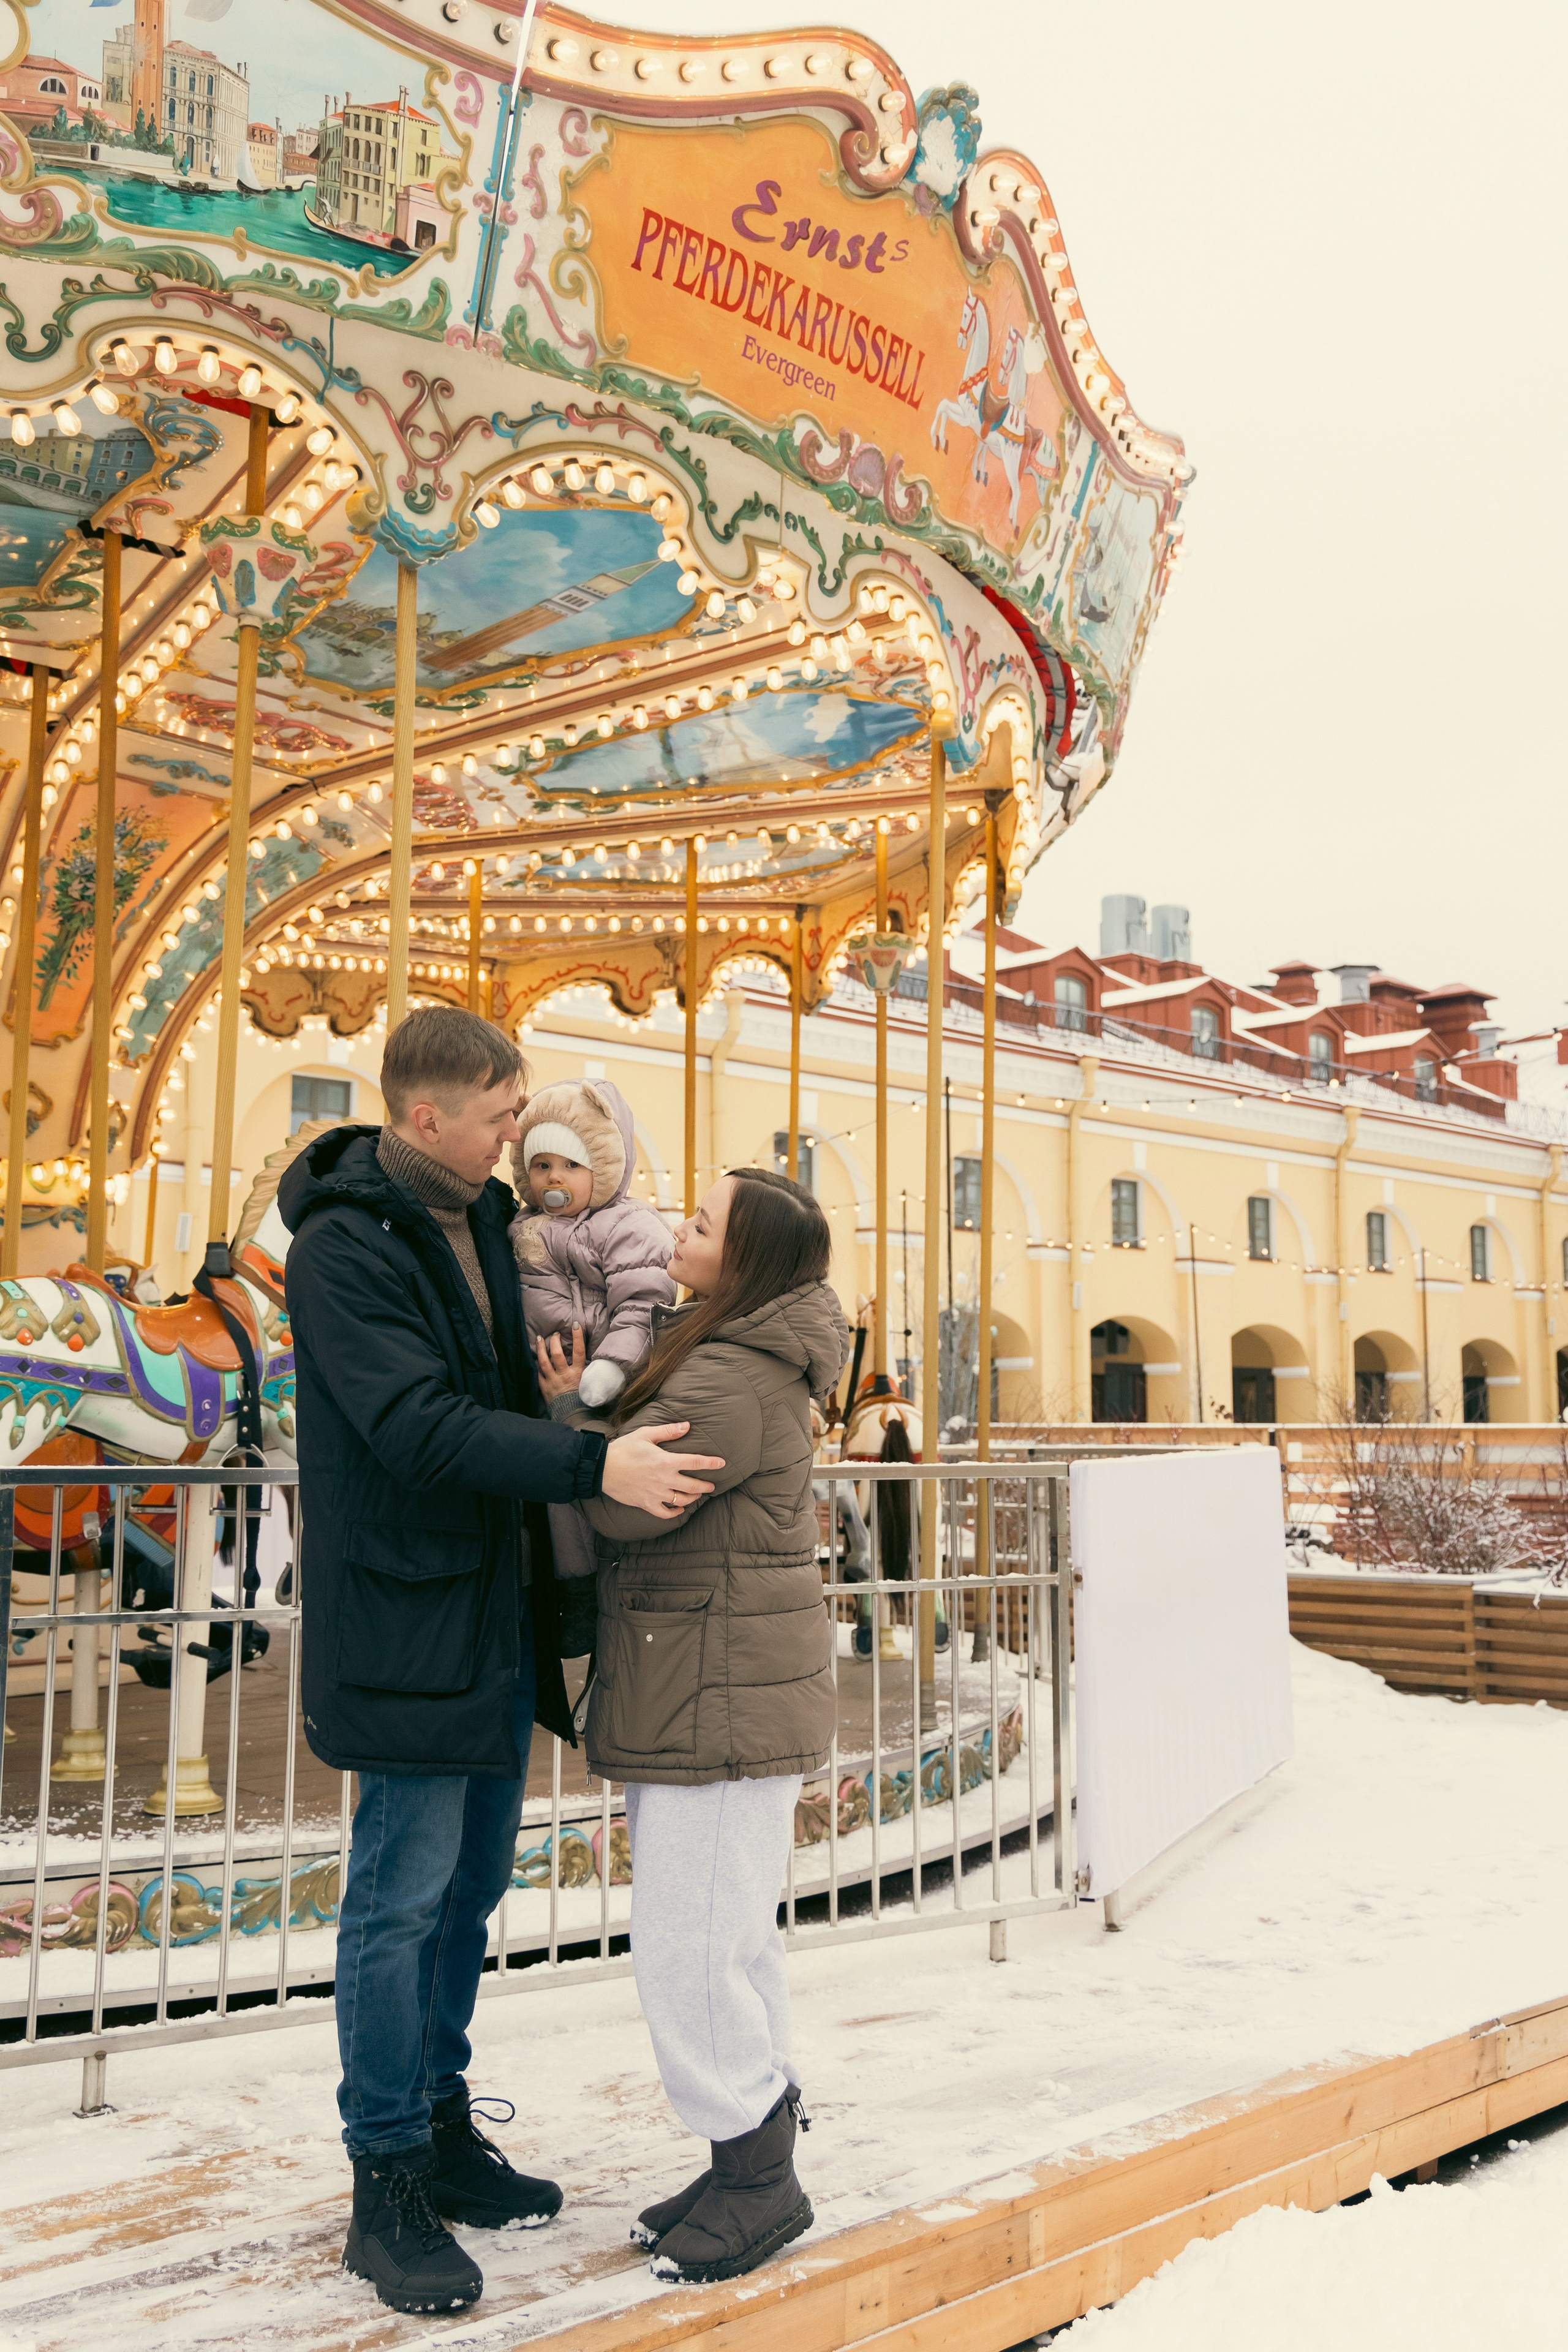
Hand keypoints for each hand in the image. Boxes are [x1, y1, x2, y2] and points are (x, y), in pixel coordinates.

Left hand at [535, 1327, 585, 1400]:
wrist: (573, 1415)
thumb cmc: (583, 1399)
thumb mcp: (588, 1382)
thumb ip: (586, 1370)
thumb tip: (588, 1357)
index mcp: (577, 1373)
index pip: (578, 1351)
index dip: (577, 1337)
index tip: (575, 1325)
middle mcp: (564, 1375)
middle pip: (557, 1354)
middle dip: (555, 1341)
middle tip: (555, 1333)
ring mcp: (552, 1381)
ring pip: (544, 1362)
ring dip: (541, 1349)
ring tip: (540, 1338)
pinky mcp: (545, 1387)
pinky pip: (538, 1374)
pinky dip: (537, 1366)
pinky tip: (535, 1358)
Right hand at [602, 1423, 724, 1518]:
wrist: (603, 1468)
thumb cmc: (624, 1449)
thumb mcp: (645, 1434)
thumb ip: (668, 1431)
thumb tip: (687, 1426)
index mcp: (666, 1461)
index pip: (695, 1462)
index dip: (710, 1463)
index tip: (721, 1463)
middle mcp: (664, 1479)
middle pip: (693, 1486)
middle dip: (705, 1486)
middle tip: (711, 1486)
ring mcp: (656, 1494)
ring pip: (682, 1500)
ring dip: (693, 1498)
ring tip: (697, 1495)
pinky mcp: (647, 1504)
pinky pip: (665, 1513)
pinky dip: (675, 1512)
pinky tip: (679, 1508)